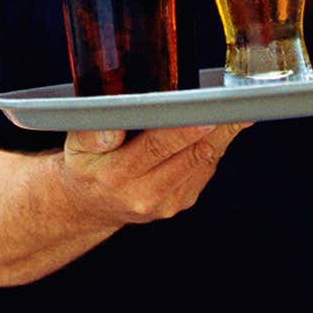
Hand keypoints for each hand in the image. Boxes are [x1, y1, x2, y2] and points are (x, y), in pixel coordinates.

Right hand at [57, 124, 249, 227]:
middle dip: (217, 129)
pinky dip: (213, 147)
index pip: (157, 148)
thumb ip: (92, 130)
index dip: (185, 130)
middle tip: (237, 107)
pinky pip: (205, 170)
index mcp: (117, 175)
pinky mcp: (181, 203)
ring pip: (205, 162)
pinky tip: (215, 130)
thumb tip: (116, 118)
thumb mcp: (76, 145)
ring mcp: (167, 203)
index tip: (207, 115)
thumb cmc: (86, 167)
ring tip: (233, 112)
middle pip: (192, 156)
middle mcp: (145, 193)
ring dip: (222, 136)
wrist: (89, 206)